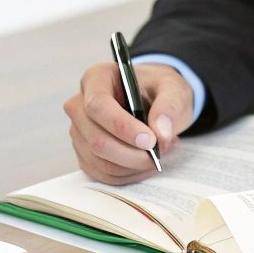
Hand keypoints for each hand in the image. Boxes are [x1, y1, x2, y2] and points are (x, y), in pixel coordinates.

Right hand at [62, 61, 193, 183]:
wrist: (154, 100)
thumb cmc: (158, 89)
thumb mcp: (173, 88)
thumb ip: (169, 106)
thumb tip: (160, 132)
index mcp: (97, 78)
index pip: (97, 105)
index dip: (122, 126)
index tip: (150, 140)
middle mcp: (80, 105)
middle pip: (96, 139)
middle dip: (132, 153)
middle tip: (162, 151)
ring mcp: (80, 132)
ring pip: (100, 161)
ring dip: (134, 165)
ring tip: (161, 153)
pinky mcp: (85, 154)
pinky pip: (104, 174)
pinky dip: (130, 174)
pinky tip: (148, 162)